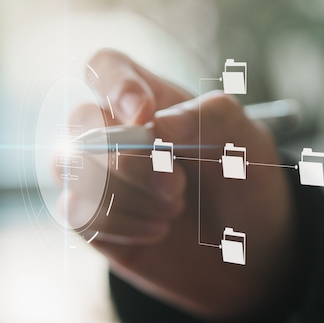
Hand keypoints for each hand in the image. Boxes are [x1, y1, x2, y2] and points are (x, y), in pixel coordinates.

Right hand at [58, 50, 298, 322]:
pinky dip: (118, 224)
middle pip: (82, 123)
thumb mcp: (250, 146)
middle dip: (130, 159)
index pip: (105, 67)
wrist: (252, 254)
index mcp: (152, 101)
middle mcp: (116, 134)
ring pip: (71, 169)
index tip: (144, 116)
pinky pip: (75, 213)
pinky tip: (157, 232)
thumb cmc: (247, 187)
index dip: (114, 85)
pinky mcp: (93, 222)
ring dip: (124, 195)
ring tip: (173, 211)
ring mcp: (99, 179)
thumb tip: (158, 121)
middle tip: (178, 185)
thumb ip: (213, 118)